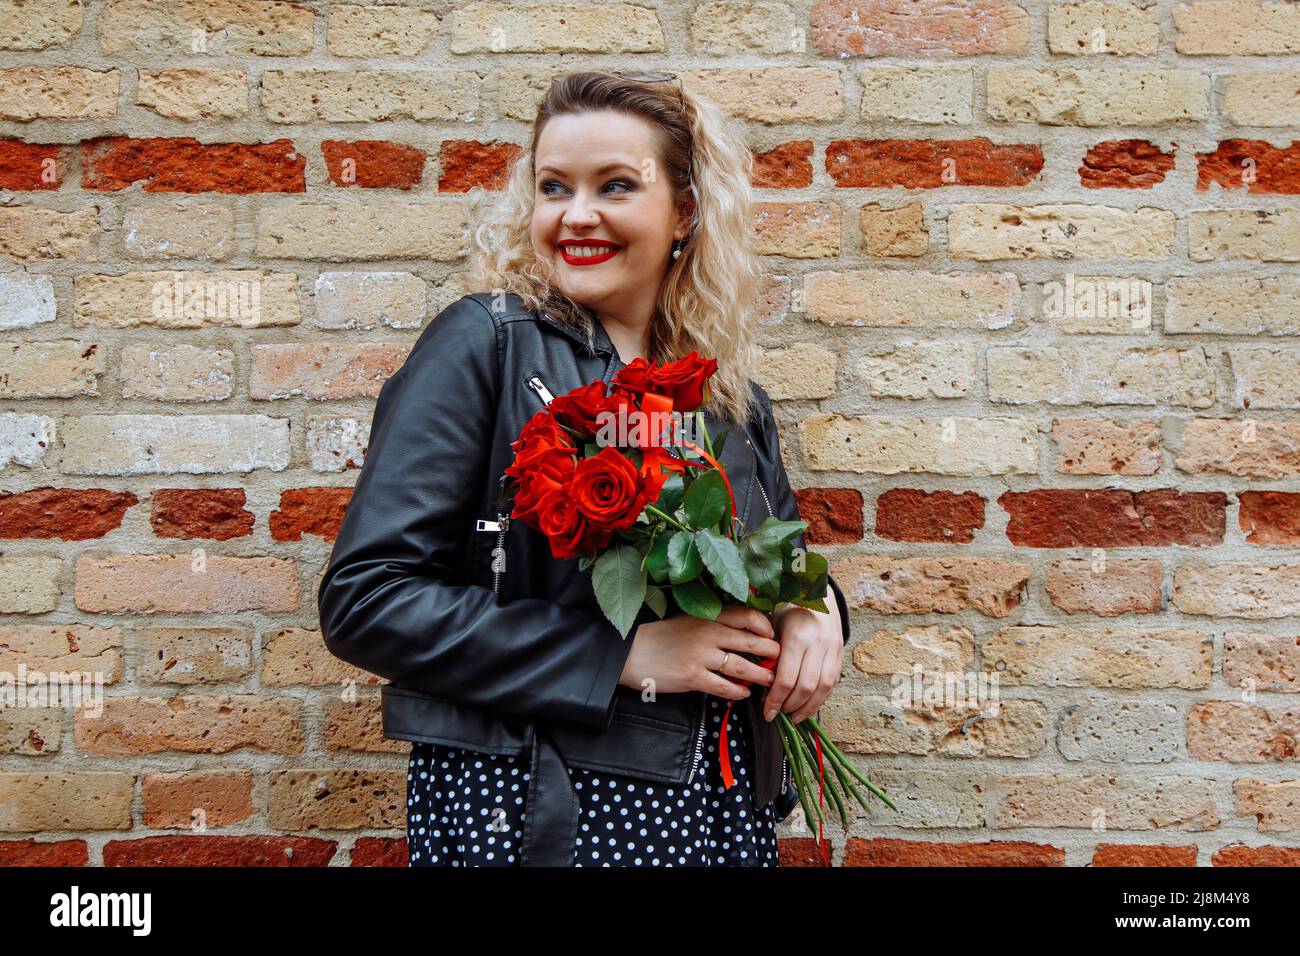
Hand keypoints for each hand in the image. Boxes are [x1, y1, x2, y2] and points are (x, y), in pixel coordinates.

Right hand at [619, 605, 780, 700]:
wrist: (632, 651)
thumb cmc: (662, 636)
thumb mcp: (689, 620)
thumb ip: (714, 623)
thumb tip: (744, 633)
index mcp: (708, 616)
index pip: (747, 617)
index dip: (765, 628)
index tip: (772, 638)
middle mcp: (708, 633)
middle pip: (751, 642)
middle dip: (771, 654)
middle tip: (781, 662)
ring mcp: (701, 655)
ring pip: (742, 667)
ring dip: (760, 676)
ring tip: (769, 681)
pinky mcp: (692, 676)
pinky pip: (724, 687)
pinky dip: (737, 692)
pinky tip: (743, 694)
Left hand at [762, 601, 843, 723]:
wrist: (817, 592)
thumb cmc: (788, 609)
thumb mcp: (772, 624)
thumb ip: (768, 652)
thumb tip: (761, 684)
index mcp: (796, 636)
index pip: (786, 678)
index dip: (775, 699)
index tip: (767, 711)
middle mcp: (817, 644)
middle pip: (805, 686)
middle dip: (790, 706)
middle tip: (778, 714)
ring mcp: (832, 648)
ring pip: (822, 688)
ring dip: (808, 707)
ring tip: (794, 716)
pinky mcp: (840, 653)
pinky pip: (833, 682)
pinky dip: (821, 698)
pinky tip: (809, 706)